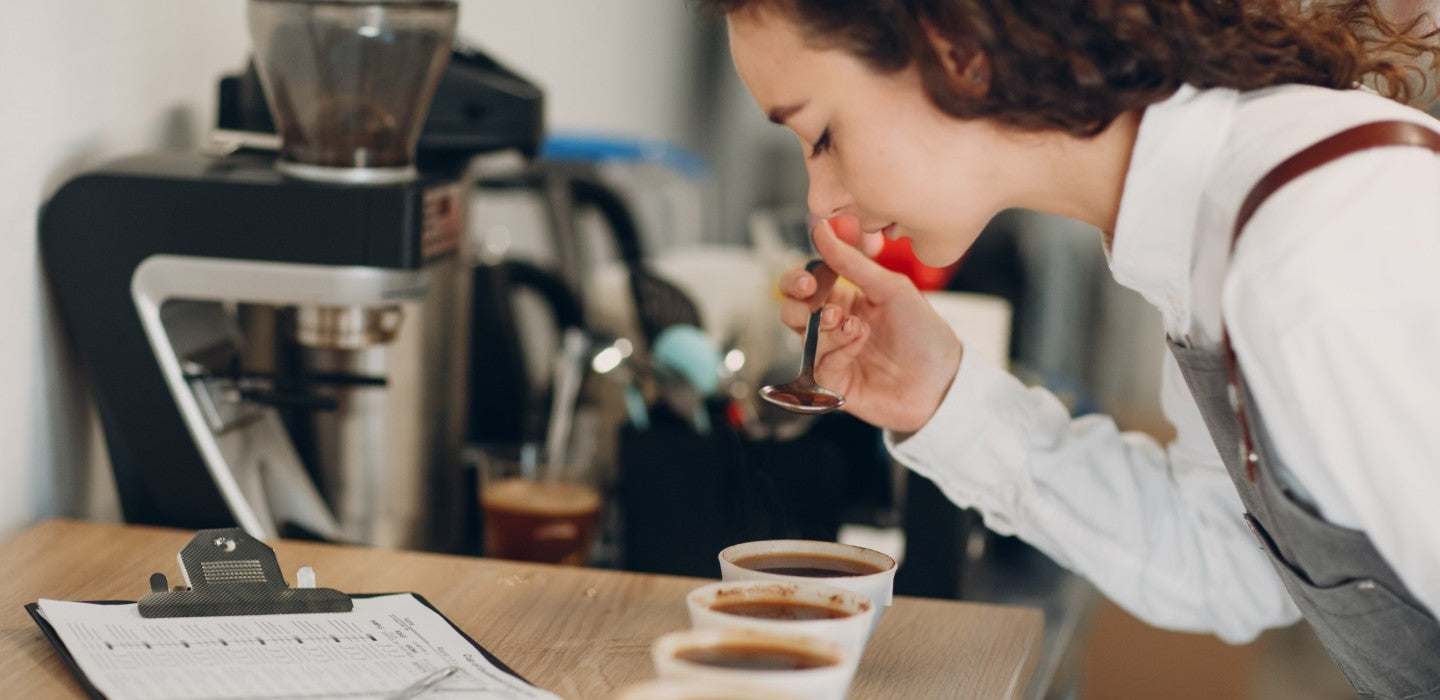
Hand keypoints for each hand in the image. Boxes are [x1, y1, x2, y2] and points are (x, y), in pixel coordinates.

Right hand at [778, 216, 962, 432]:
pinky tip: (859, 346)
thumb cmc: (922, 332)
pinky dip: (838, 351)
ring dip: (826, 329)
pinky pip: (819, 364)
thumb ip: (851, 261)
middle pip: (792, 311)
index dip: (799, 280)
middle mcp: (835, 327)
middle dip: (797, 305)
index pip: (806, 284)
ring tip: (855, 327)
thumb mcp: (890, 288)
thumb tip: (820, 228)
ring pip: (803, 337)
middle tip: (815, 300)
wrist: (941, 380)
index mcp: (846, 299)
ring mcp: (832, 355)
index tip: (809, 281)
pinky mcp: (833, 383)